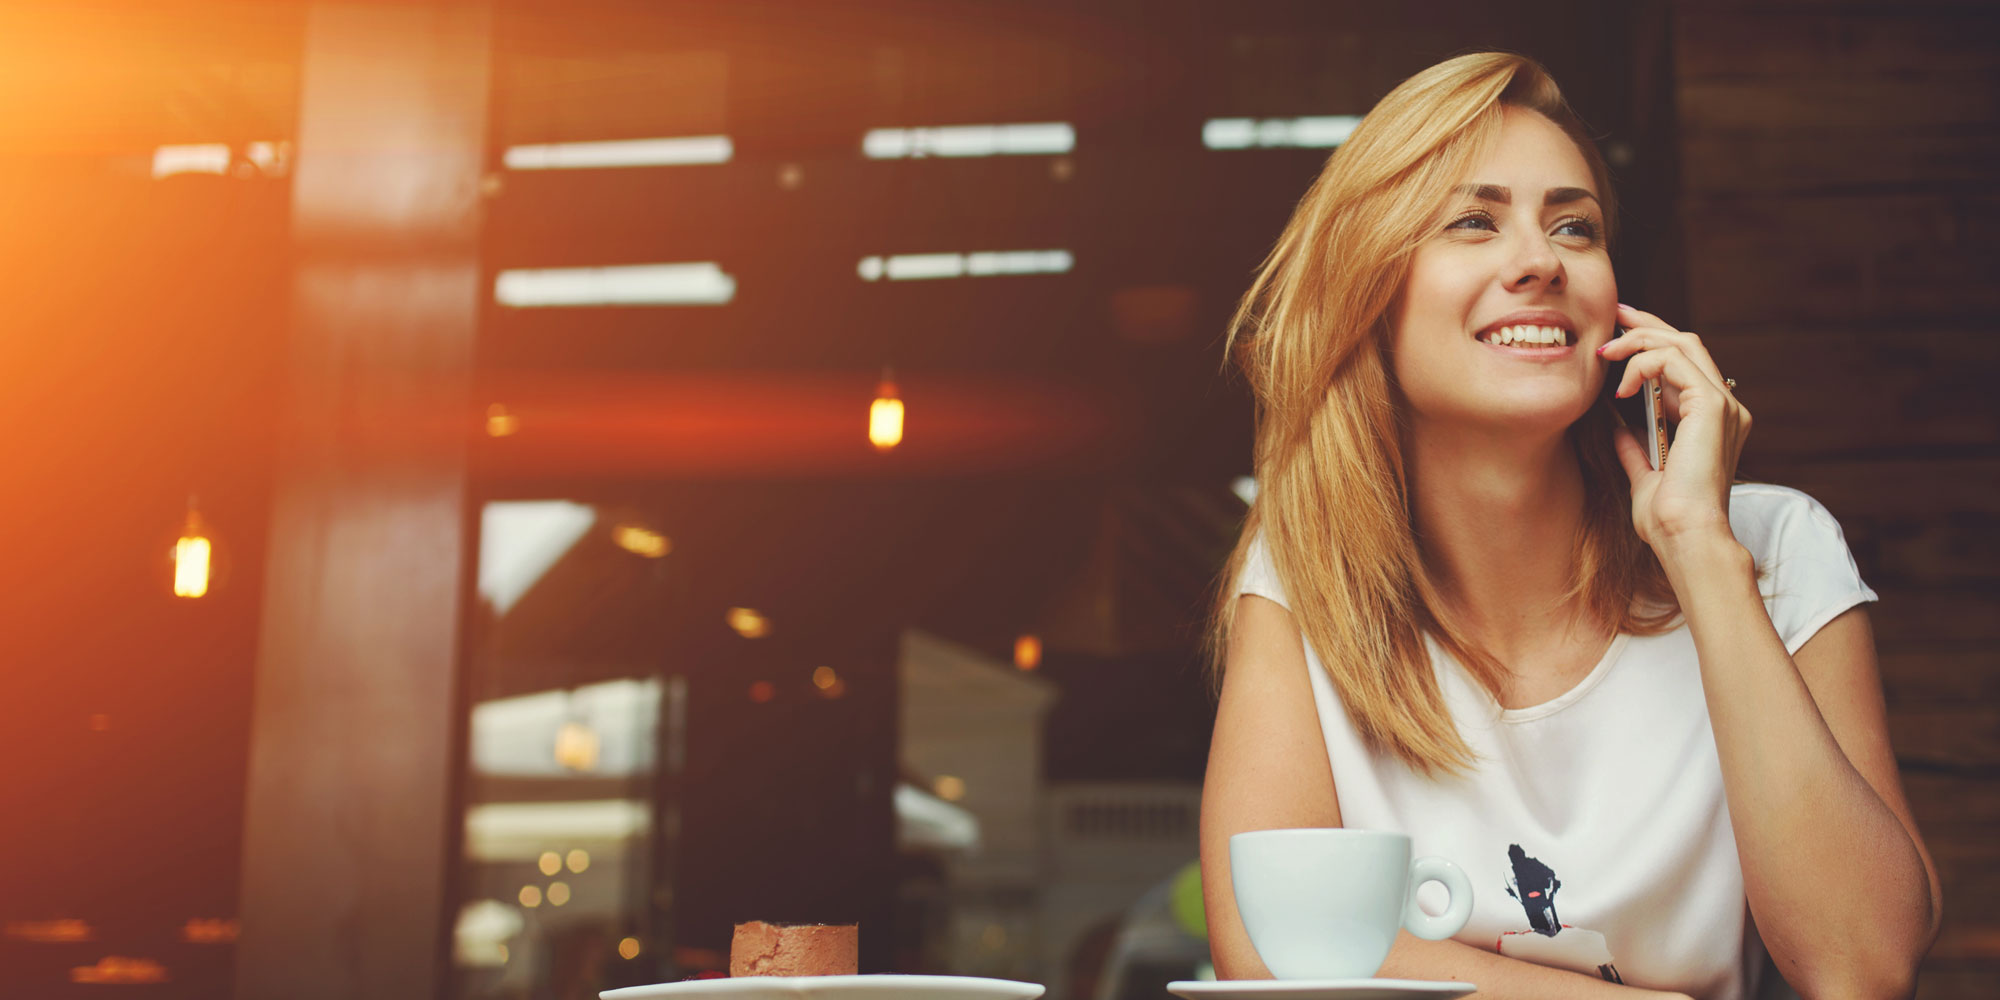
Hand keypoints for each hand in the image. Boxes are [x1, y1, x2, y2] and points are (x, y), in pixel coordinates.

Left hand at [1597, 303, 1751, 550]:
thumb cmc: (1668, 519)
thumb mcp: (1645, 477)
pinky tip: (1622, 388)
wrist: (1685, 536)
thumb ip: (1635, 449)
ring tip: (1605, 354)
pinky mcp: (1711, 407)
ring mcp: (1723, 405)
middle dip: (1646, 324)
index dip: (1651, 342)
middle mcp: (1725, 408)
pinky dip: (1643, 364)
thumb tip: (1617, 428)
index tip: (1617, 334)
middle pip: (1687, 343)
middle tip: (1612, 316)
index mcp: (1712, 422)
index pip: (1685, 364)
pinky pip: (1674, 362)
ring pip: (1681, 344)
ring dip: (1638, 341)